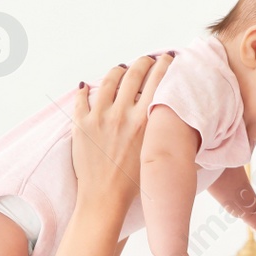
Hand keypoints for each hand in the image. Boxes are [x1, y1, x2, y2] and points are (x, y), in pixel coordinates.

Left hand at [71, 53, 171, 211]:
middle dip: (143, 62)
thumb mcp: (155, 152)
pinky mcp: (81, 124)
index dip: (164, 65)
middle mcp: (123, 114)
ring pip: (109, 80)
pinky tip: (87, 86)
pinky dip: (85, 89)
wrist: (105, 198)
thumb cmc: (134, 182)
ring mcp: (100, 117)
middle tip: (146, 60)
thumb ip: (161, 131)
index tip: (166, 58)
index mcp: (145, 121)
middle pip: (134, 74)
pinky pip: (82, 98)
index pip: (158, 81)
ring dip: (117, 70)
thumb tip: (174, 119)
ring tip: (121, 69)